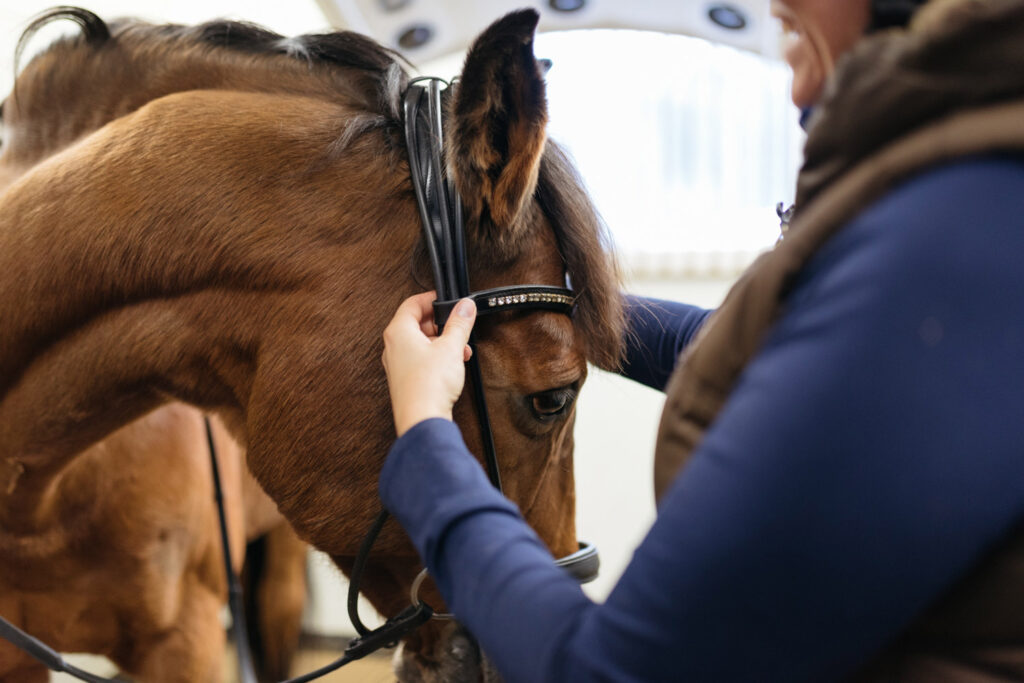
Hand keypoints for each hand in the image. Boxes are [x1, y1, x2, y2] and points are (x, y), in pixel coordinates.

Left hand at [382, 291, 476, 436]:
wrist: (422, 419)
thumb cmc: (428, 385)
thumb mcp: (451, 347)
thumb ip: (459, 324)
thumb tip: (464, 307)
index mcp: (398, 332)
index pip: (412, 304)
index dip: (431, 299)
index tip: (448, 300)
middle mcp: (393, 347)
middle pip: (417, 324)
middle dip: (442, 324)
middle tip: (459, 326)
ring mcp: (398, 364)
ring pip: (421, 343)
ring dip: (443, 342)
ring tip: (461, 349)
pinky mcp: (406, 379)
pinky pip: (421, 359)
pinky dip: (437, 357)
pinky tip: (454, 364)